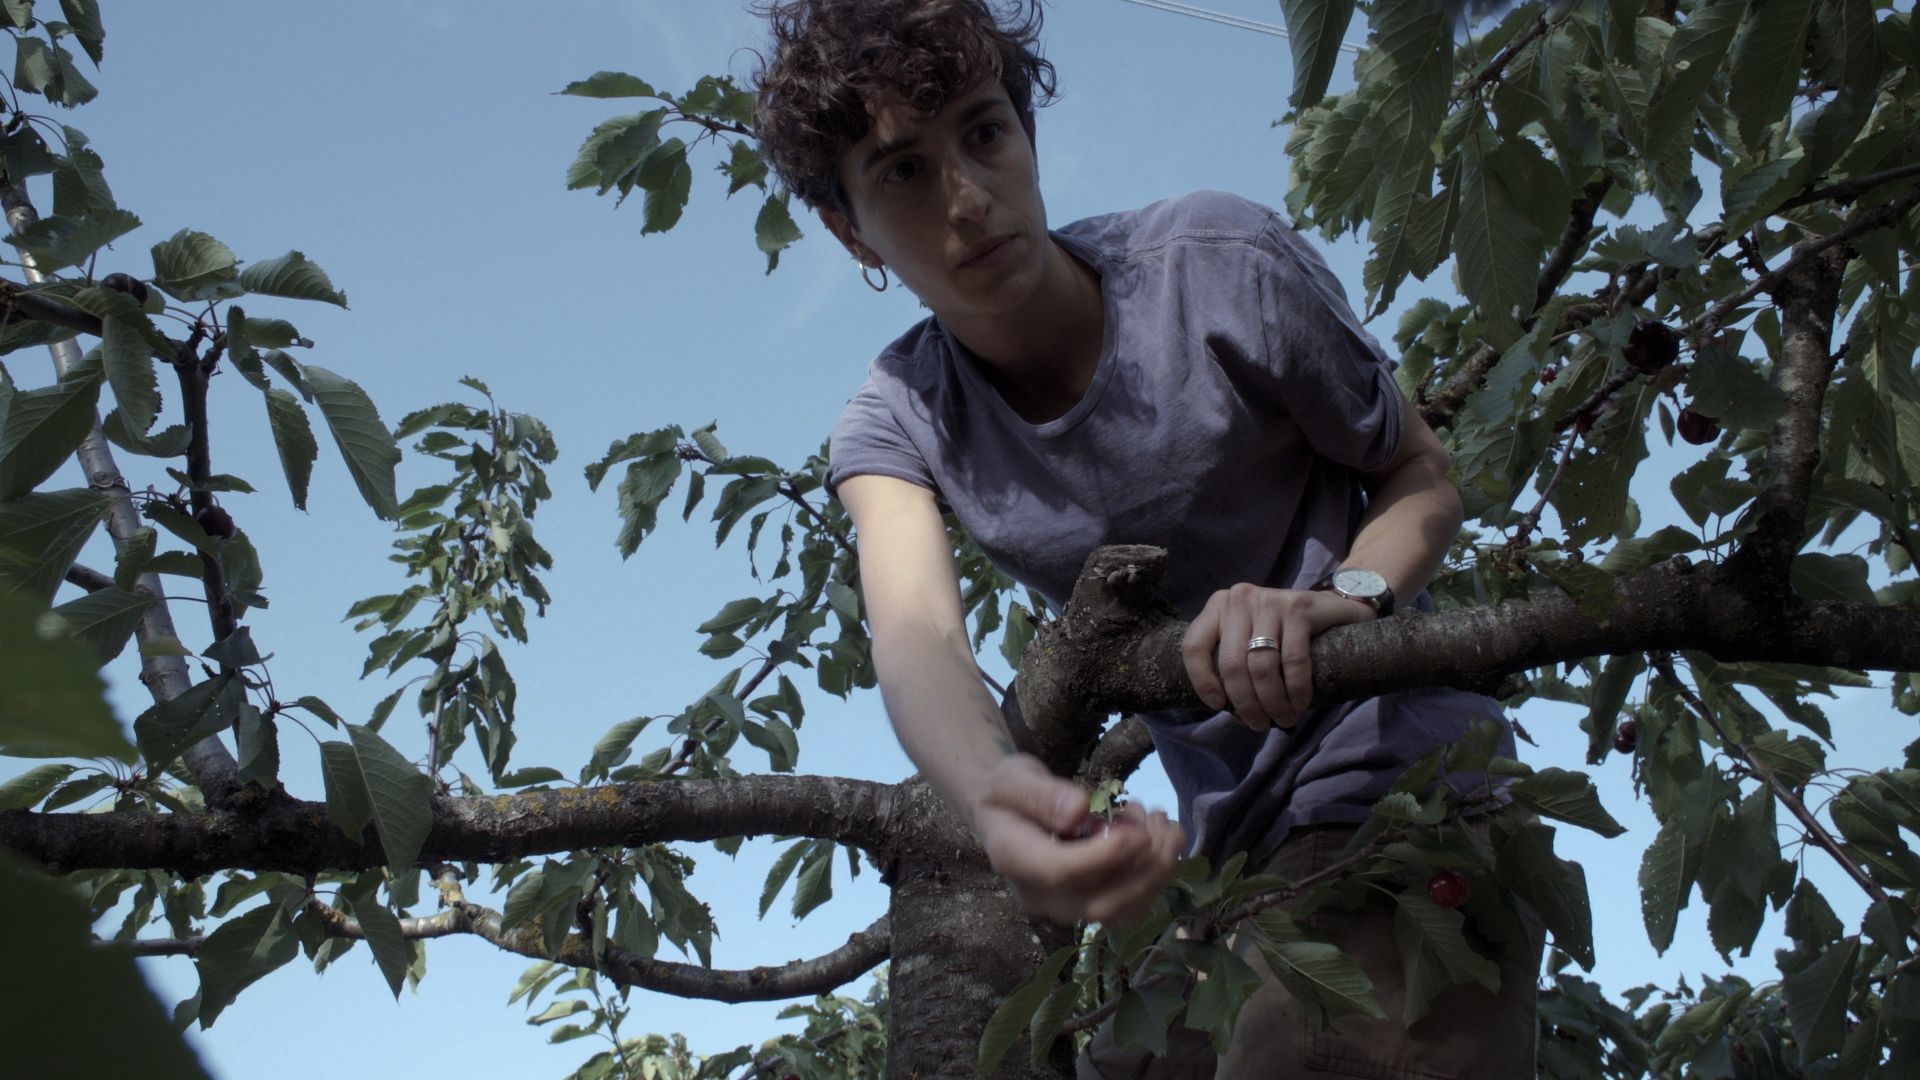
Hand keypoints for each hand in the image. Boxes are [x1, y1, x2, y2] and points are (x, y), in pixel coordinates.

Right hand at [970, 755, 1184, 925]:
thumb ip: (1041, 795)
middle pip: (1101, 905)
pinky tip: (1155, 835)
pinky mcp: (1088, 903)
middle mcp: (1041, 895)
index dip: (1105, 856)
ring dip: (1156, 871)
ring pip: (1123, 909)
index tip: (1138, 830)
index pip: (1062, 872)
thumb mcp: (1012, 779)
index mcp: (1016, 860)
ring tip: (1162, 822)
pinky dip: (1153, 874)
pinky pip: (1129, 904)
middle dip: (1145, 869)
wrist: (1001, 814)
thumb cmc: (1005, 793)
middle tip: (1162, 822)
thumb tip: (1078, 811)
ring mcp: (1066, 906)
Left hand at [1181, 583, 1375, 730]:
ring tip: (1283, 719)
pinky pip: (1293, 660)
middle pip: (1232, 664)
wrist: (1330, 607)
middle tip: (1259, 724)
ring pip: (1261, 667)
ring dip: (1273, 702)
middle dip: (1246, 704)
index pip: (1194, 646)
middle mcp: (1240, 599)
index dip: (1202, 681)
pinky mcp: (1299, 607)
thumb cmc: (1281, 633)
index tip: (1218, 706)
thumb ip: (1234, 664)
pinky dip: (1296, 689)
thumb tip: (1229, 710)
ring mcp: (1269, 601)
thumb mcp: (1248, 640)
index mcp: (1218, 606)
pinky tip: (1300, 703)